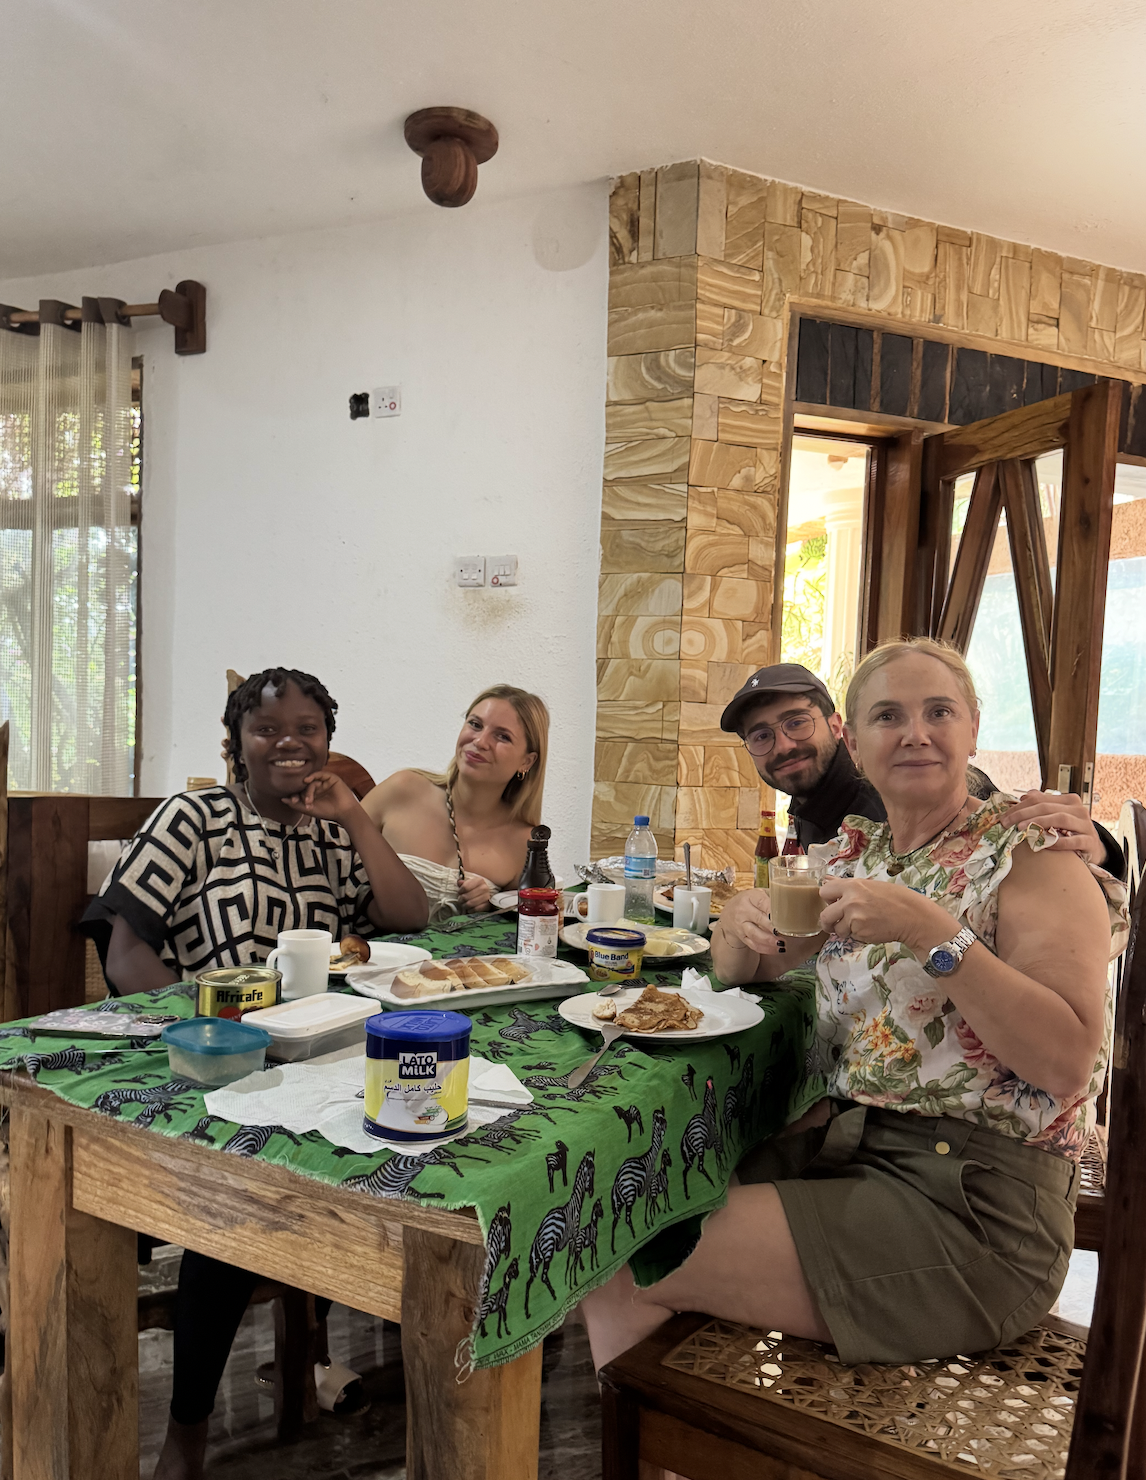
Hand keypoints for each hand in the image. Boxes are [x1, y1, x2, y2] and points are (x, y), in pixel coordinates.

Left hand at [282, 769, 358, 825]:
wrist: (343, 812)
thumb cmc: (328, 812)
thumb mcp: (309, 809)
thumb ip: (296, 805)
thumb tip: (282, 799)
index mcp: (311, 794)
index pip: (300, 791)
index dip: (294, 795)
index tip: (292, 801)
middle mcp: (317, 787)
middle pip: (304, 786)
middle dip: (301, 794)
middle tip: (301, 802)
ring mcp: (324, 782)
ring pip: (311, 781)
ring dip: (308, 790)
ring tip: (309, 801)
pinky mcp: (331, 778)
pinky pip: (320, 773)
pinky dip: (313, 775)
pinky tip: (307, 780)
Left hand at [458, 872, 492, 911]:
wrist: (486, 896)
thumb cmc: (475, 889)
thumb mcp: (470, 884)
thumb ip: (463, 883)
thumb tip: (459, 882)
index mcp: (479, 881)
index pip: (465, 887)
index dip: (460, 891)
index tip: (459, 893)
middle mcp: (484, 888)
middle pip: (467, 896)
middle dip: (461, 900)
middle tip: (460, 901)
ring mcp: (487, 897)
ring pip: (470, 903)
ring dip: (465, 906)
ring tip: (464, 905)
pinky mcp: (488, 905)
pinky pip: (476, 909)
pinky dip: (471, 910)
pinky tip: (469, 909)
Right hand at [716, 888, 788, 955]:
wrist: (730, 912)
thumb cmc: (750, 902)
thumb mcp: (758, 894)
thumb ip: (773, 897)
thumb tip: (795, 902)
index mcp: (750, 897)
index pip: (762, 902)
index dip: (772, 909)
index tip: (783, 915)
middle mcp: (743, 911)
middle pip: (758, 919)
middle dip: (772, 927)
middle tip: (784, 932)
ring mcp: (741, 925)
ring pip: (754, 934)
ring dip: (769, 940)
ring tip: (781, 943)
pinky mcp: (742, 937)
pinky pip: (753, 944)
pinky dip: (765, 949)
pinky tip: (776, 950)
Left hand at [818, 876, 954, 951]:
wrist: (912, 916)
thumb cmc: (895, 898)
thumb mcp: (870, 885)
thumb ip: (846, 885)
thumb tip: (826, 880)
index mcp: (852, 886)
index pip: (824, 891)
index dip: (828, 899)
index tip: (834, 903)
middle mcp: (850, 901)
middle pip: (825, 915)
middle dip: (829, 921)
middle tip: (837, 922)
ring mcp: (854, 918)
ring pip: (837, 929)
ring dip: (845, 930)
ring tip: (861, 925)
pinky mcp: (860, 932)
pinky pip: (850, 936)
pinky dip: (857, 935)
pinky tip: (869, 929)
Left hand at [1001, 791, 1104, 865]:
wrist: (1092, 849)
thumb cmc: (1069, 832)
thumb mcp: (1055, 817)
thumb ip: (1042, 806)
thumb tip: (1024, 796)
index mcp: (1069, 800)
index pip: (1039, 799)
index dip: (1019, 807)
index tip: (1004, 817)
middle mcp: (1079, 809)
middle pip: (1046, 807)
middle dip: (1023, 814)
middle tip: (1007, 823)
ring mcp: (1086, 825)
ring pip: (1059, 819)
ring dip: (1038, 823)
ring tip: (1021, 829)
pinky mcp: (1089, 841)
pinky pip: (1072, 840)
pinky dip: (1057, 842)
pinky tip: (1044, 845)